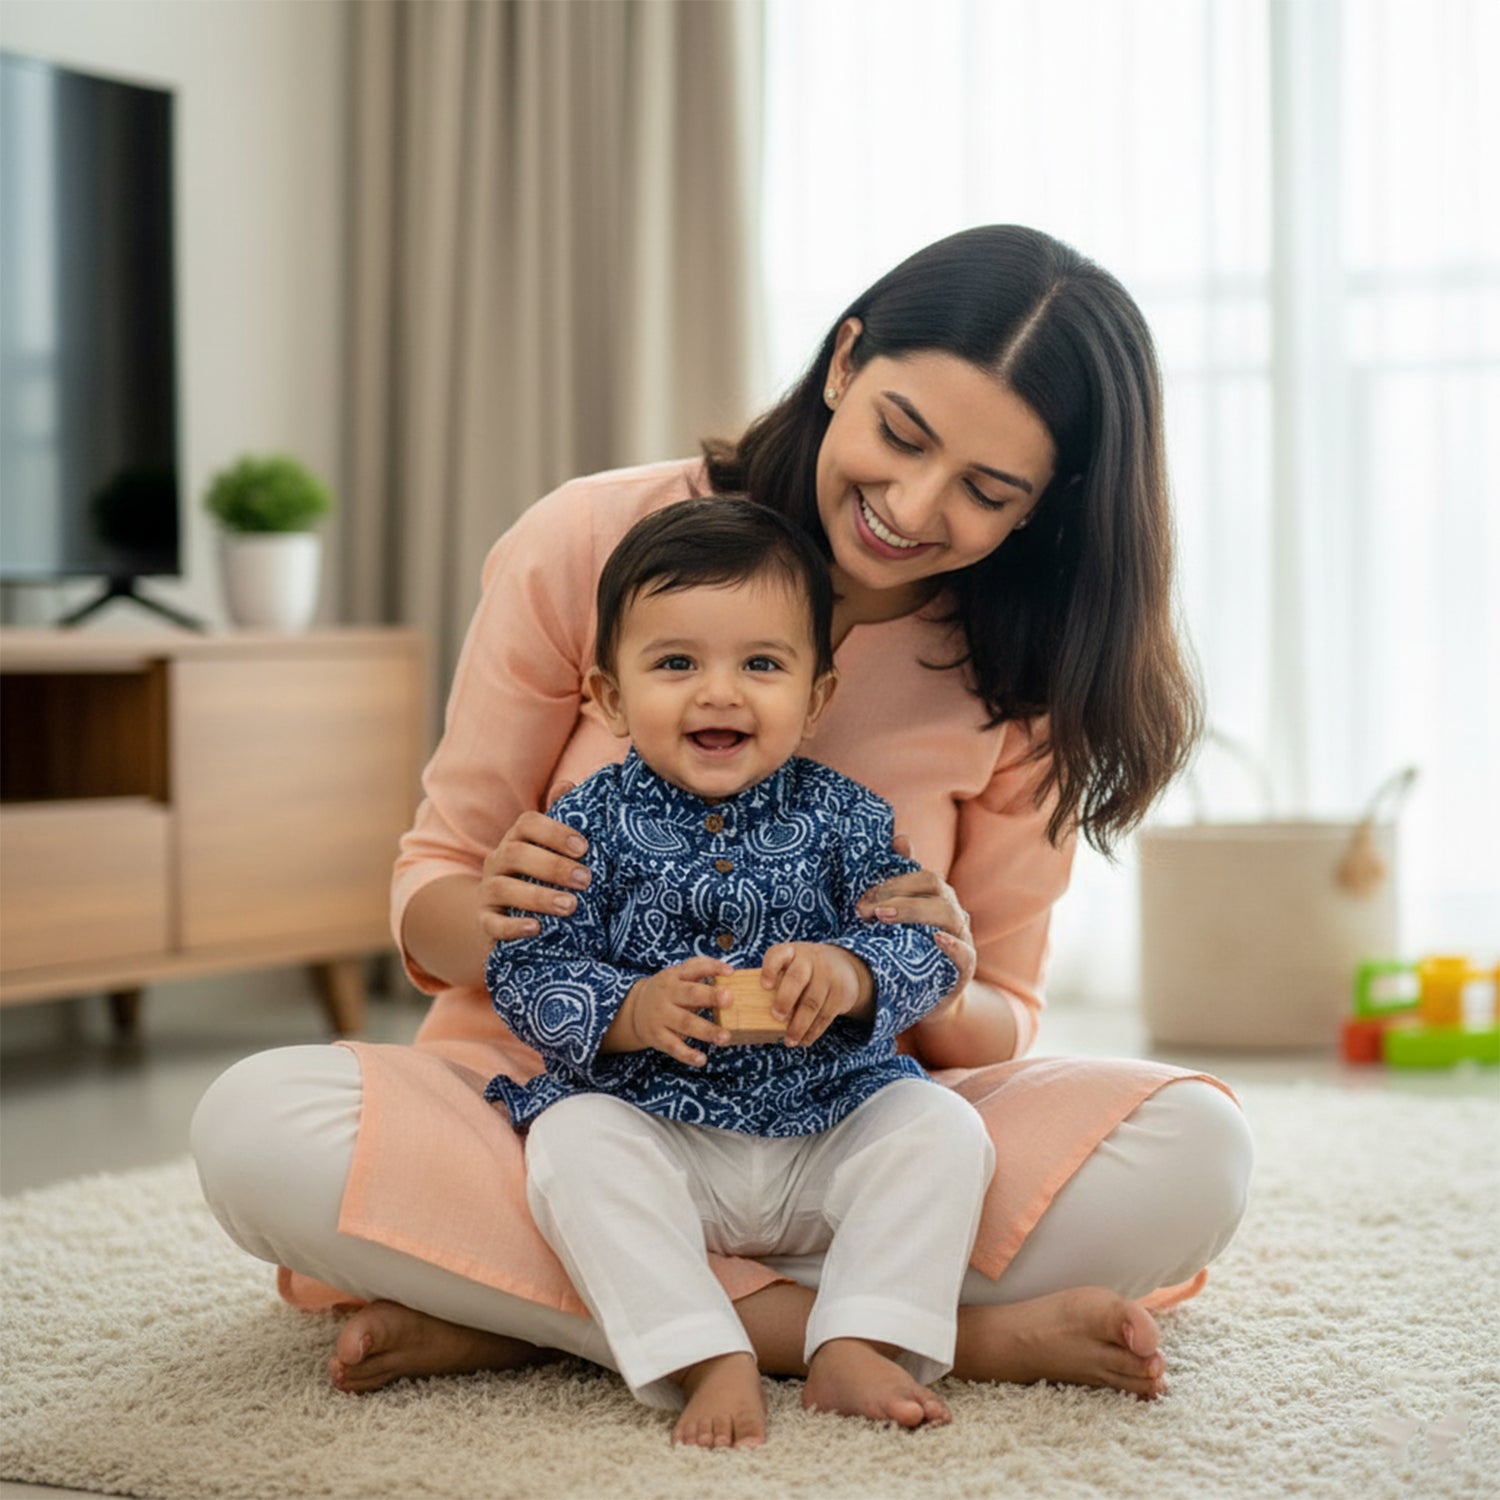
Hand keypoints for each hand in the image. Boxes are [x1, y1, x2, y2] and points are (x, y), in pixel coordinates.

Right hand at [477, 783, 588, 944]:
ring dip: (538, 897)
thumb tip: (567, 784)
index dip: (555, 832)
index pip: (527, 823)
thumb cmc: (541, 873)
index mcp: (517, 838)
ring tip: (571, 906)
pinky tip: (536, 929)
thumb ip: (561, 817)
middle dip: (553, 866)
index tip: (584, 847)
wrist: (509, 912)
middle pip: (516, 854)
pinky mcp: (485, 922)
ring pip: (503, 889)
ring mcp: (488, 891)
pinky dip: (513, 927)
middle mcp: (498, 860)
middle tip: (586, 880)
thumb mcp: (551, 847)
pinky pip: (492, 924)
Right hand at [607, 956, 734, 1066]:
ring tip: (725, 1037)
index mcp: (675, 977)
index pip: (694, 968)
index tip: (730, 972)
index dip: (712, 968)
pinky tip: (702, 1060)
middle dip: (710, 996)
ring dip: (706, 1031)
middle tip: (729, 999)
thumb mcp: (678, 974)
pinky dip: (687, 1055)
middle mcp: (667, 995)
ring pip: (686, 1023)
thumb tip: (729, 971)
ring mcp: (662, 1017)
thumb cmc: (668, 990)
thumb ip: (701, 968)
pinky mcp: (658, 1037)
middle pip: (690, 995)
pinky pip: (674, 1047)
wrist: (635, 1009)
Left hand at [760, 943, 873, 1047]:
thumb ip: (775, 980)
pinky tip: (805, 1040)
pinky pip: (826, 1015)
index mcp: (791, 952)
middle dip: (785, 1000)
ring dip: (799, 1025)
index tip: (764, 986)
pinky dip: (814, 1031)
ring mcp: (828, 975)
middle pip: (797, 978)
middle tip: (777, 1017)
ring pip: (812, 1003)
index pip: (778, 955)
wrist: (842, 965)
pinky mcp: (842, 992)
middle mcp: (810, 959)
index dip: (770, 970)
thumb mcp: (791, 964)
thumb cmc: (804, 970)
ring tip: (789, 1041)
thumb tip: (752, 1011)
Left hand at [855, 836, 975, 998]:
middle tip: (866, 909)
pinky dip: (953, 944)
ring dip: (915, 911)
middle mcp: (953, 913)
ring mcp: (962, 939)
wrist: (925, 997)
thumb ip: (901, 880)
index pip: (922, 876)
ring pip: (950, 914)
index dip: (894, 881)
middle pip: (937, 888)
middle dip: (899, 894)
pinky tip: (935, 939)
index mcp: (937, 898)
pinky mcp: (965, 968)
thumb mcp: (902, 917)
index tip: (863, 897)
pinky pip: (966, 953)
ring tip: (884, 917)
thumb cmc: (910, 950)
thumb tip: (902, 839)